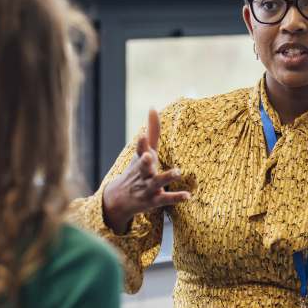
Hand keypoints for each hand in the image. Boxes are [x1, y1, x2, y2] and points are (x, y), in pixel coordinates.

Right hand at [101, 109, 190, 233]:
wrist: (119, 199)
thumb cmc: (137, 169)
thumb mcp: (143, 150)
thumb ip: (152, 131)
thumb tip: (153, 107)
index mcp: (141, 160)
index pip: (140, 149)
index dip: (141, 143)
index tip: (142, 135)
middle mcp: (143, 173)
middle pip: (143, 166)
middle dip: (145, 161)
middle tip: (148, 155)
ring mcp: (148, 187)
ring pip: (157, 182)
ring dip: (166, 177)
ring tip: (178, 172)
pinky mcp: (154, 200)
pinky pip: (166, 199)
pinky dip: (176, 197)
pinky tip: (188, 195)